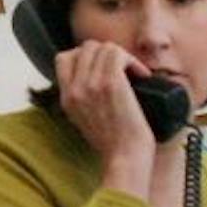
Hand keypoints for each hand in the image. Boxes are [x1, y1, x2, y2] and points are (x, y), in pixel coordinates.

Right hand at [54, 39, 156, 195]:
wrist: (125, 158)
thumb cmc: (114, 144)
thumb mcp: (85, 120)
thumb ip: (82, 98)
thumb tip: (94, 77)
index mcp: (66, 98)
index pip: (64, 58)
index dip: (85, 56)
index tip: (103, 68)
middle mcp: (75, 89)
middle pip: (86, 48)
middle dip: (107, 53)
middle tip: (123, 70)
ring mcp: (91, 85)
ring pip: (103, 47)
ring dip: (123, 56)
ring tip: (134, 73)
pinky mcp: (111, 83)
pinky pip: (118, 53)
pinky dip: (133, 61)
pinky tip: (141, 75)